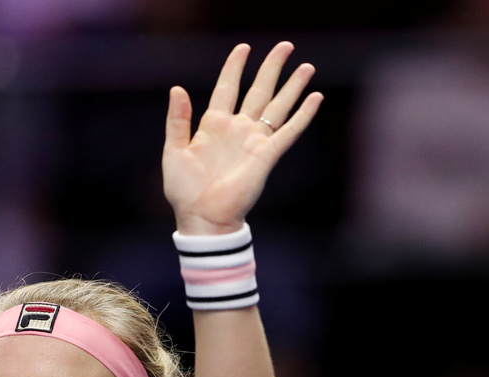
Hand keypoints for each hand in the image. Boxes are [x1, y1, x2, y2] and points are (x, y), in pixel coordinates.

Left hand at [163, 42, 321, 234]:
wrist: (202, 218)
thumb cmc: (185, 190)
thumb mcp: (173, 151)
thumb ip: (177, 120)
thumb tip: (177, 88)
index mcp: (213, 125)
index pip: (227, 87)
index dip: (234, 67)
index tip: (244, 48)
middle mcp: (237, 129)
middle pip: (259, 90)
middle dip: (272, 68)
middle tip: (285, 46)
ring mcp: (254, 141)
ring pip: (277, 106)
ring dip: (292, 86)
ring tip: (306, 66)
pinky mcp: (267, 155)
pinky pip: (289, 131)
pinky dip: (303, 115)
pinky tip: (315, 98)